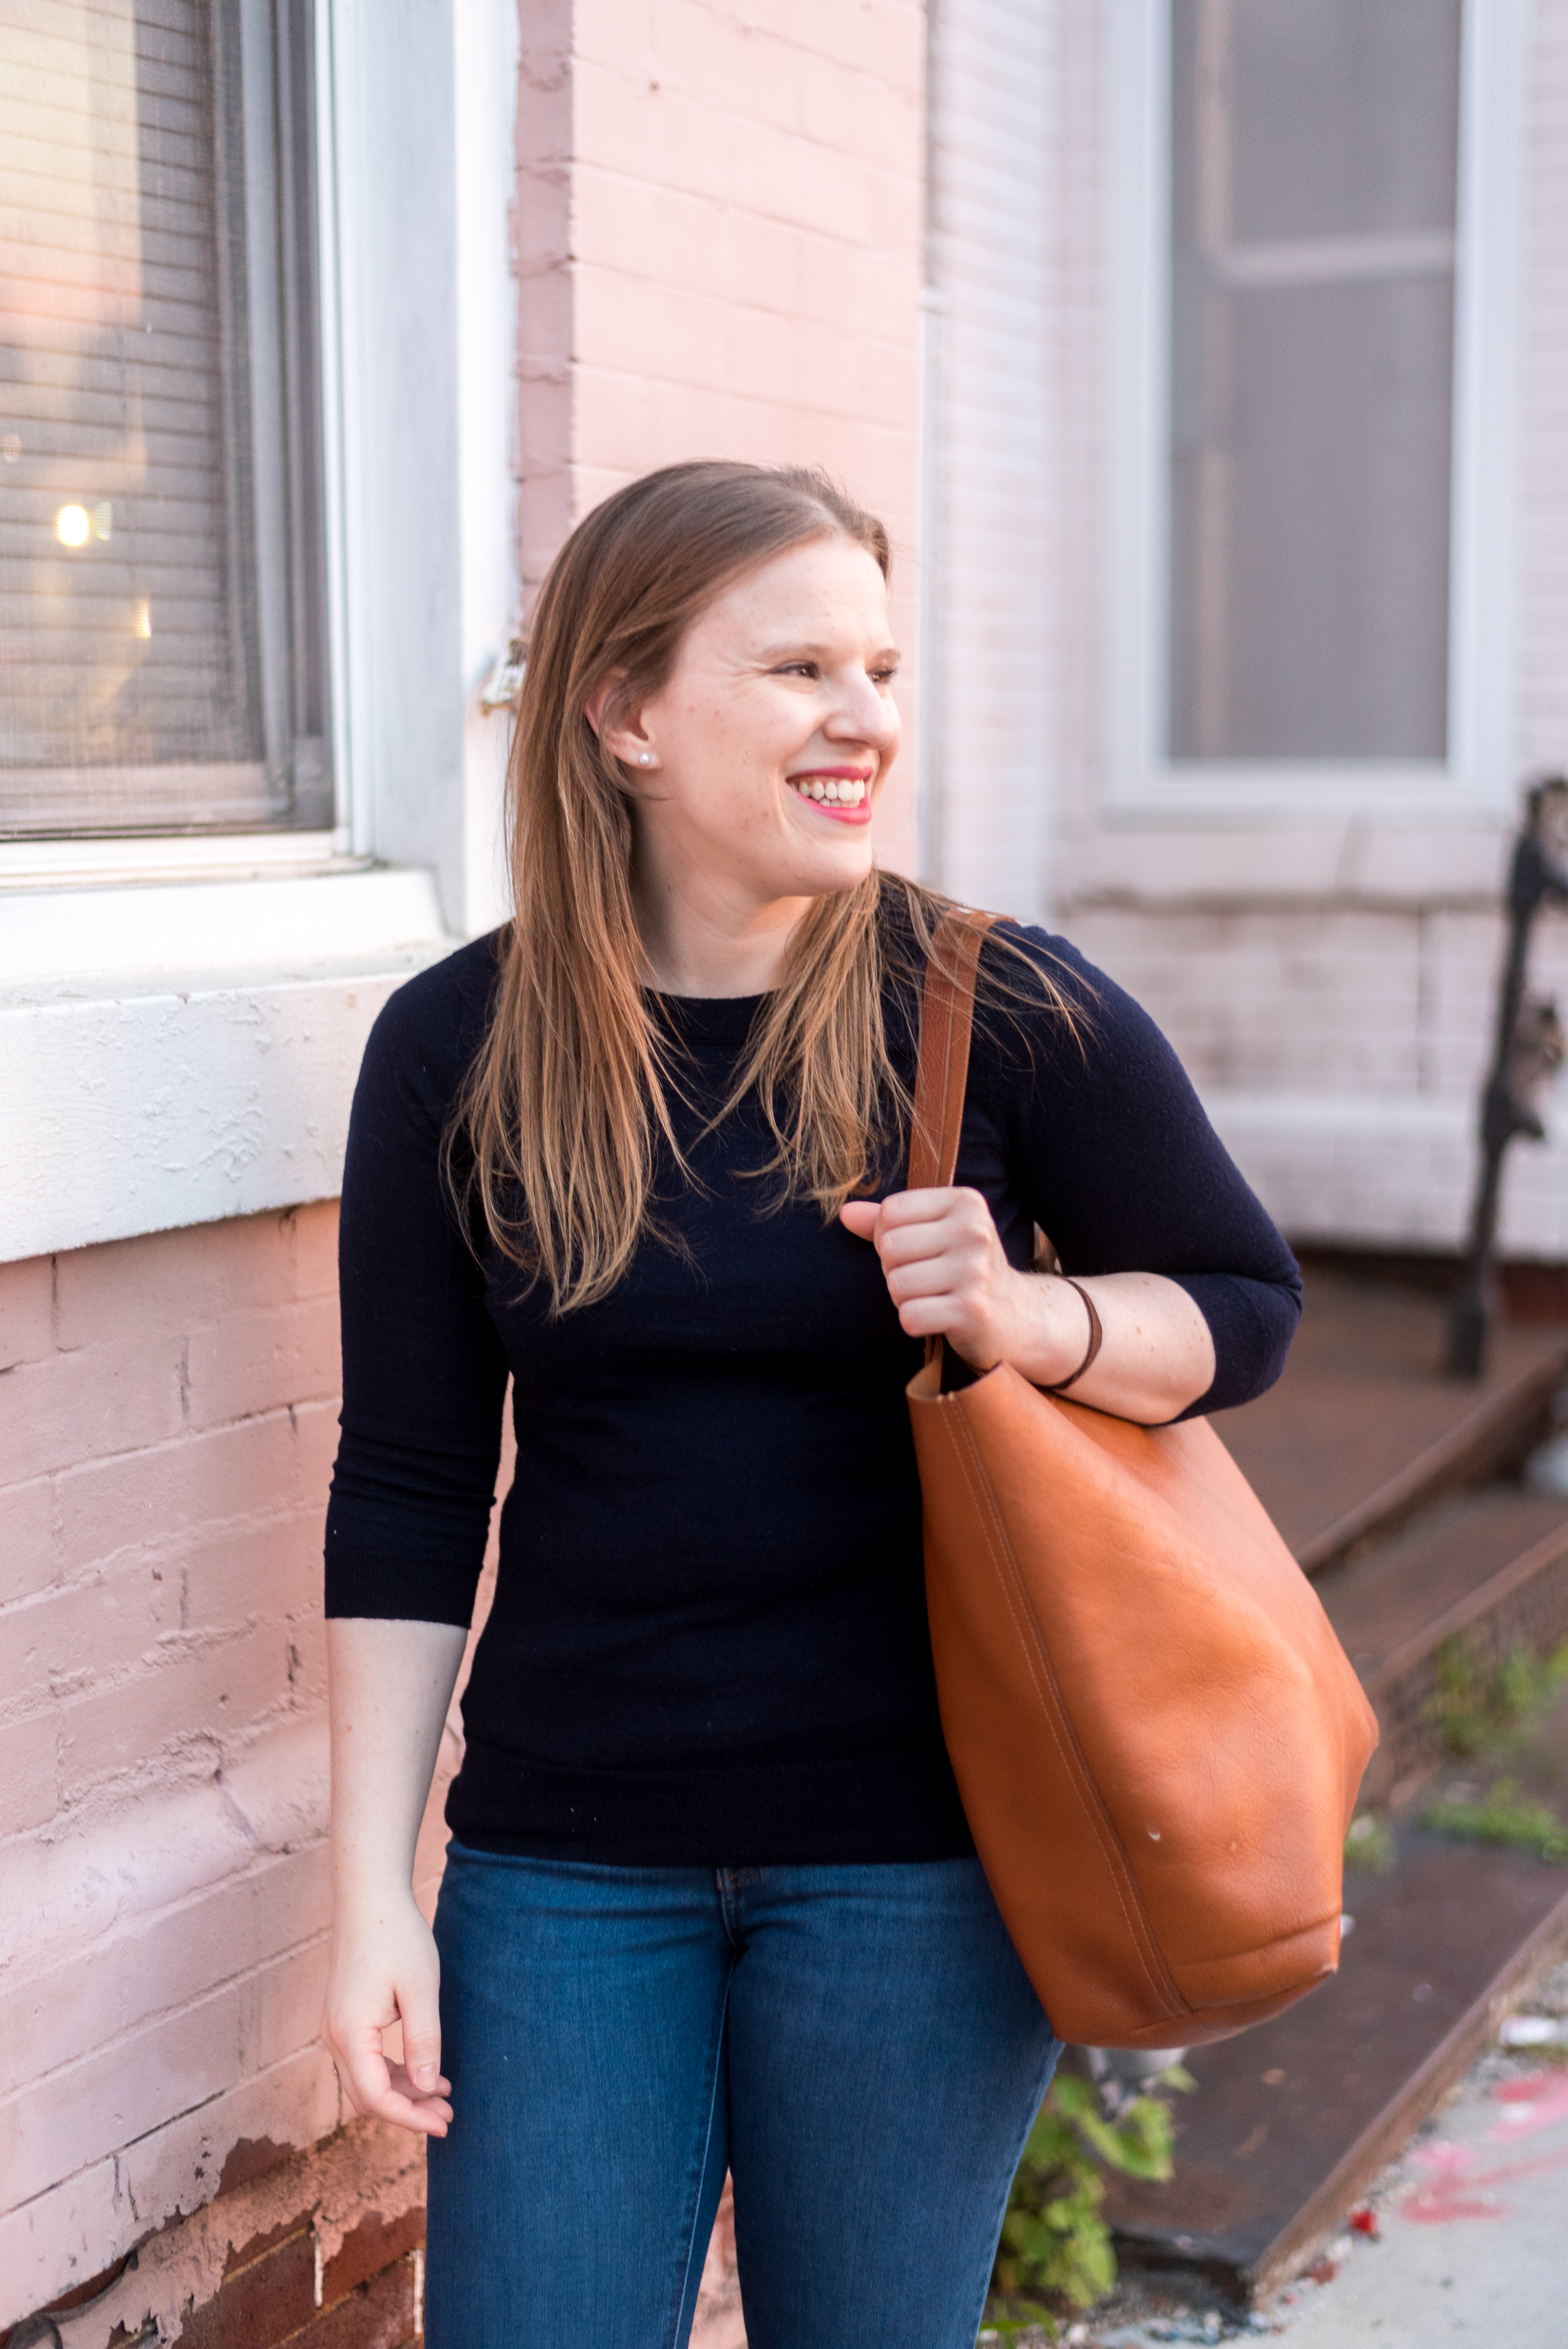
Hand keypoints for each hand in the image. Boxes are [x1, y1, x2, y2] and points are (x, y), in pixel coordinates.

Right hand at [320, 1892, 452, 2136]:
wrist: (369, 1900)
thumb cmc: (397, 1937)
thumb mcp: (421, 1988)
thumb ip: (423, 2041)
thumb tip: (428, 2088)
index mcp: (350, 2033)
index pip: (376, 2097)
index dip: (411, 2117)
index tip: (445, 2122)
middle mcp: (334, 2037)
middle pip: (368, 2097)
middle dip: (408, 2111)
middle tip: (449, 2115)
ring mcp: (335, 2029)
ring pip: (365, 2082)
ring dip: (402, 2094)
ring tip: (443, 2095)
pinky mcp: (343, 2020)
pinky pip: (365, 2062)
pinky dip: (392, 2073)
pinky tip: (424, 2071)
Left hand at [840, 1187, 1087, 1380]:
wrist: (1019, 1318)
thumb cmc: (967, 1271)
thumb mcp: (936, 1234)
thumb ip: (889, 1221)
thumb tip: (845, 1213)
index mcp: (965, 1202)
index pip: (891, 1212)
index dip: (888, 1237)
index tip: (916, 1252)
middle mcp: (974, 1231)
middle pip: (890, 1248)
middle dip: (896, 1271)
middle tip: (926, 1280)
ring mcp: (976, 1270)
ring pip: (896, 1284)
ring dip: (906, 1299)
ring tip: (934, 1298)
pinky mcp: (973, 1310)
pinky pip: (910, 1316)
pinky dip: (916, 1323)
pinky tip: (939, 1318)